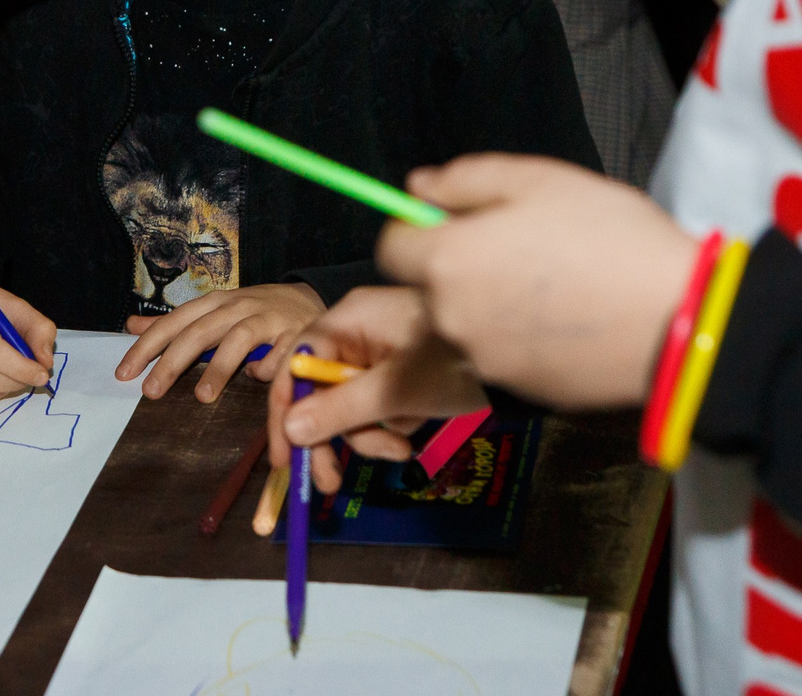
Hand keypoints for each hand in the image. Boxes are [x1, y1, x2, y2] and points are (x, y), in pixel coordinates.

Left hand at [116, 282, 322, 402]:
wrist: (307, 298)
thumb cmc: (253, 311)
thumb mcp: (212, 311)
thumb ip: (174, 323)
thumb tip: (131, 326)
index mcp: (214, 303)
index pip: (173, 323)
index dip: (147, 347)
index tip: (124, 373)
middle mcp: (237, 307)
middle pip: (199, 331)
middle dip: (172, 362)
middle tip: (150, 392)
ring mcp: (268, 318)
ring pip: (238, 338)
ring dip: (219, 367)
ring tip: (202, 397)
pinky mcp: (296, 333)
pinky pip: (279, 353)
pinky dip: (267, 367)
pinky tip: (258, 379)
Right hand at [265, 287, 486, 492]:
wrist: (518, 353)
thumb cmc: (453, 362)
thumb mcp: (395, 392)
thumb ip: (340, 410)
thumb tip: (290, 431)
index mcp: (348, 320)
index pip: (296, 364)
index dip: (284, 410)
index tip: (283, 458)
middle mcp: (356, 332)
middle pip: (320, 389)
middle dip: (330, 436)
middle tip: (329, 481)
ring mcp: (378, 353)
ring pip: (349, 405)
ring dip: (368, 436)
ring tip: (399, 450)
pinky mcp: (398, 373)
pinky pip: (374, 406)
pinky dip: (388, 426)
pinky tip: (412, 431)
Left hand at [377, 154, 698, 409]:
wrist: (676, 323)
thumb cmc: (610, 238)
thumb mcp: (537, 180)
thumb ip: (463, 180)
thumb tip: (416, 189)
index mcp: (447, 262)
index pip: (390, 246)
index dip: (417, 228)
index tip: (457, 221)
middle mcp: (451, 318)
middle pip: (428, 287)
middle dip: (457, 267)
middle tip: (519, 248)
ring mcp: (483, 362)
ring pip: (464, 324)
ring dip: (487, 304)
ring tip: (551, 284)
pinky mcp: (517, 393)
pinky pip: (499, 356)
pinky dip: (517, 340)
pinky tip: (565, 320)